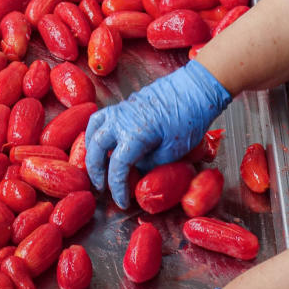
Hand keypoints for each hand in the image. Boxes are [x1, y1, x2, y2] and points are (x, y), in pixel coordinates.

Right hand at [85, 60, 230, 208]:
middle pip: (96, 147)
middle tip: (100, 185)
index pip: (116, 167)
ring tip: (95, 161)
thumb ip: (151, 163)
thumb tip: (137, 169)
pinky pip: (103, 116)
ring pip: (94, 127)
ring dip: (91, 147)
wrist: (197, 88)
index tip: (121, 201)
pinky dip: (98, 130)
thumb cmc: (190, 118)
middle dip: (95, 169)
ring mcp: (123, 108)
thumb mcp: (173, 150)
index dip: (116, 188)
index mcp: (134, 135)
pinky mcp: (127, 102)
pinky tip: (105, 139)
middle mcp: (122, 120)